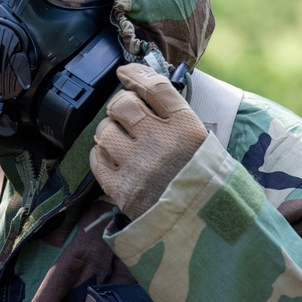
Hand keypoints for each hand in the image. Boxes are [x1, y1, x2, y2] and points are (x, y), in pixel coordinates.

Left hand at [90, 64, 208, 219]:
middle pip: (123, 104)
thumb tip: (147, 88)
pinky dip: (101, 155)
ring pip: (105, 130)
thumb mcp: (204, 144)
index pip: (156, 87)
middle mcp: (161, 143)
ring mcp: (139, 166)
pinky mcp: (121, 190)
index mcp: (187, 129)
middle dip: (119, 105)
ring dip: (109, 131)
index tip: (125, 72)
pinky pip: (97, 159)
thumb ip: (178, 118)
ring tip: (120, 140)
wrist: (203, 230)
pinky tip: (112, 158)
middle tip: (123, 113)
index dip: (136, 74)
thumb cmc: (204, 183)